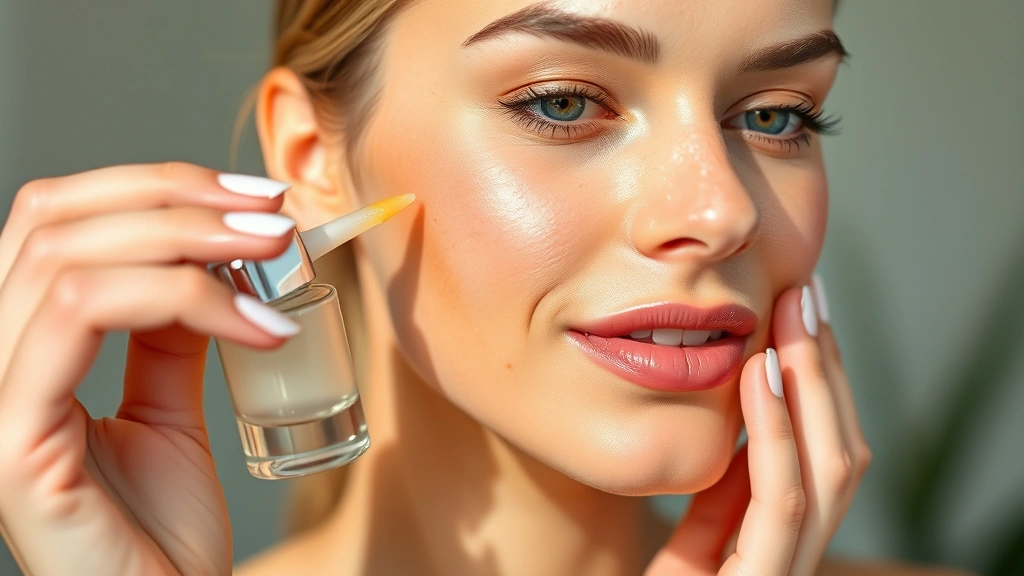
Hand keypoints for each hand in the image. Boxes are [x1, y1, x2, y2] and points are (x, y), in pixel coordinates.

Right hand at [0, 164, 298, 575]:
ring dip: (188, 240)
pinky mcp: (11, 439)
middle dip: (177, 198)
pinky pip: (79, 316)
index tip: (251, 198)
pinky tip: (257, 326)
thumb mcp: (168, 408)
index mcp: (21, 348)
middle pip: (54, 220)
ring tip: (273, 256)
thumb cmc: (160, 529)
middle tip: (271, 216)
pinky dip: (183, 301)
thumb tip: (207, 257)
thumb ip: (168, 333)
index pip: (56, 222)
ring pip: (67, 258)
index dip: (152, 186)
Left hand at [645, 281, 871, 575]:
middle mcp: (790, 563)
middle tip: (807, 295)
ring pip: (830, 477)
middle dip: (828, 372)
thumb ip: (720, 503)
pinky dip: (780, 438)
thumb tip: (748, 423)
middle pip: (841, 458)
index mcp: (778, 549)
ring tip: (793, 321)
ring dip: (815, 389)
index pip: (824, 458)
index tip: (801, 313)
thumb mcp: (688, 547)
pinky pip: (777, 511)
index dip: (821, 386)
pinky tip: (763, 377)